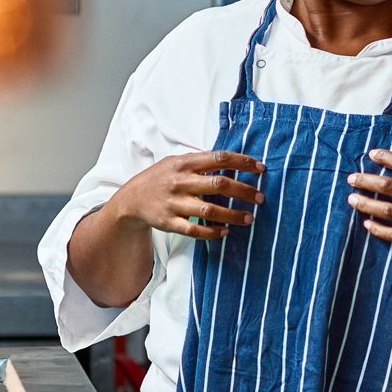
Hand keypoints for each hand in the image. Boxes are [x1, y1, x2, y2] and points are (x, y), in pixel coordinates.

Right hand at [104, 150, 264, 240]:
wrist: (131, 199)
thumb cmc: (160, 178)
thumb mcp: (177, 162)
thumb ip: (201, 162)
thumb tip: (233, 162)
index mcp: (185, 163)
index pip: (219, 158)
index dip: (243, 162)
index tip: (261, 169)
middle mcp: (181, 182)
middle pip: (219, 184)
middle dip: (244, 191)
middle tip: (260, 197)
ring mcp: (175, 203)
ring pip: (210, 210)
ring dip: (233, 215)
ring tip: (249, 218)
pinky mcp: (170, 222)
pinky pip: (195, 230)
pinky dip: (213, 233)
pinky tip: (226, 232)